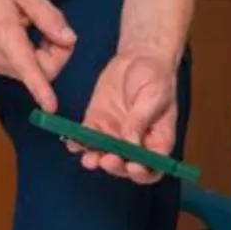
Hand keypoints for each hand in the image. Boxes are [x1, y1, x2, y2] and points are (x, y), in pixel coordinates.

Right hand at [0, 0, 75, 112]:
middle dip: (58, 53)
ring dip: (49, 53)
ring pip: (37, 72)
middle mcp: (0, 58)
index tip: (51, 107)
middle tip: (54, 26)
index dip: (41, 89)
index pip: (27, 68)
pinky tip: (31, 34)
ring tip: (38, 26)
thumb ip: (49, 17)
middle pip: (42, 71)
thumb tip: (70, 40)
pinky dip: (39, 55)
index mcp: (6, 38)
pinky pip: (29, 69)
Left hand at [72, 49, 179, 183]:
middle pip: (125, 166)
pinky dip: (79, 143)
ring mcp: (114, 135)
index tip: (132, 166)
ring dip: (95, 160)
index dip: (143, 173)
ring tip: (89, 158)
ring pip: (104, 156)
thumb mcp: (153, 95)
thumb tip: (130, 143)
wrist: (138, 56)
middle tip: (107, 159)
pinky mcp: (97, 123)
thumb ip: (140, 119)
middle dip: (115, 167)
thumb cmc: (155, 75)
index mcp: (157, 139)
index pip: (152, 167)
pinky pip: (86, 139)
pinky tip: (74, 142)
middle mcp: (135, 142)